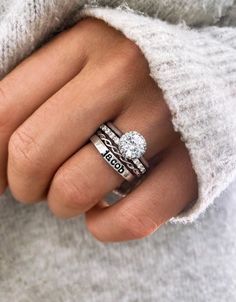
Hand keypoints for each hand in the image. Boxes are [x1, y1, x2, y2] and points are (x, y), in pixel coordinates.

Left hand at [1, 17, 197, 241]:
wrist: (200, 78)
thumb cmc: (128, 76)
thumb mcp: (79, 65)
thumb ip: (32, 99)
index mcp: (87, 42)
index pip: (5, 110)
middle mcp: (125, 74)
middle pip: (34, 152)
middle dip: (23, 184)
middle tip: (35, 184)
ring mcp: (162, 119)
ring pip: (76, 190)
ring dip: (62, 203)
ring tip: (73, 191)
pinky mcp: (190, 164)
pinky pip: (131, 218)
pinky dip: (104, 227)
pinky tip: (102, 212)